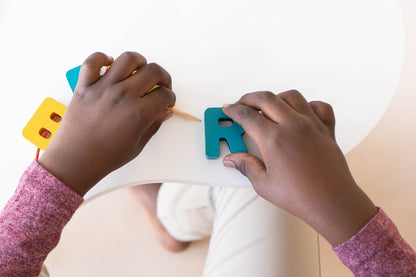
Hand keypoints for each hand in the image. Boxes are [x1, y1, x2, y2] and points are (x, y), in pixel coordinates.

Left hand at [39, 52, 174, 195]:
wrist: (75, 160)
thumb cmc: (105, 157)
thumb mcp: (137, 145)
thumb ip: (153, 125)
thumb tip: (164, 112)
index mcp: (138, 113)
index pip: (164, 94)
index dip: (170, 97)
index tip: (167, 100)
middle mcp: (122, 96)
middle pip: (153, 71)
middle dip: (163, 77)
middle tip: (161, 85)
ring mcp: (103, 88)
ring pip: (127, 59)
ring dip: (139, 62)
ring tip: (139, 71)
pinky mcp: (85, 86)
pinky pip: (93, 61)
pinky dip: (102, 58)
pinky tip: (110, 65)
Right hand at [223, 90, 376, 245]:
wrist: (332, 203)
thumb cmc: (301, 196)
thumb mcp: (264, 184)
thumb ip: (246, 166)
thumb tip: (233, 159)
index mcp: (274, 139)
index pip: (247, 116)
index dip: (234, 110)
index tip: (229, 109)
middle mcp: (293, 126)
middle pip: (266, 99)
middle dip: (249, 98)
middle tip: (242, 103)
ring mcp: (312, 125)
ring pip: (291, 96)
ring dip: (275, 97)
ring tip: (267, 105)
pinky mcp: (326, 129)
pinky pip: (319, 106)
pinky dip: (308, 104)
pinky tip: (299, 112)